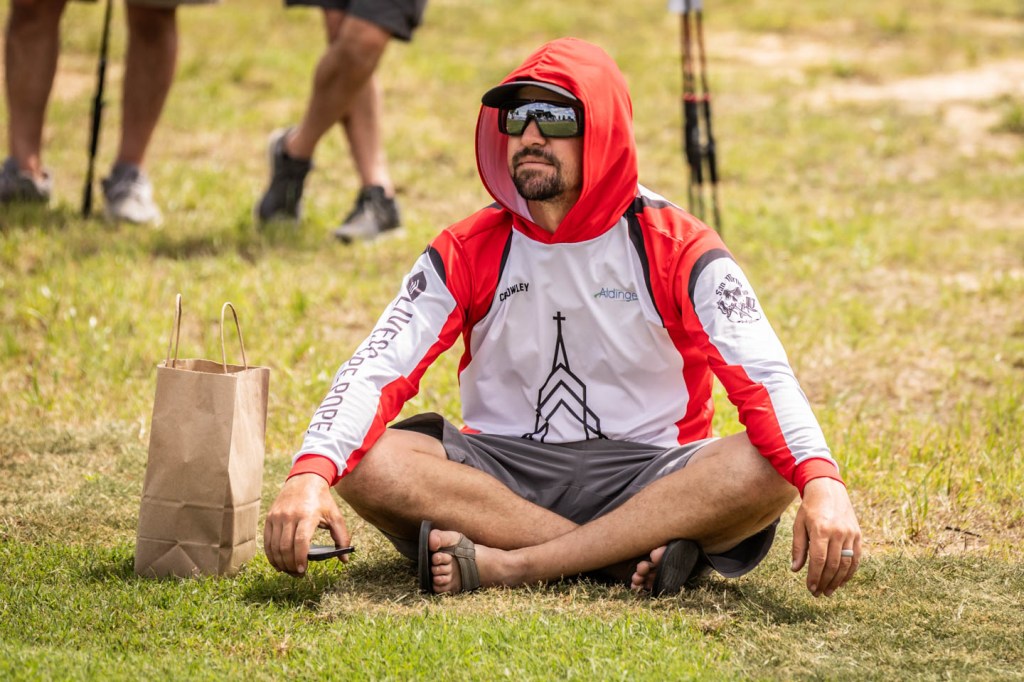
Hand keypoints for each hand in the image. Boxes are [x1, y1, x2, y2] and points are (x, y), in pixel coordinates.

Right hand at [264, 473, 349, 575]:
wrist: (305, 480)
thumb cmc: (322, 501)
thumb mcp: (335, 516)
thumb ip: (342, 537)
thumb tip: (345, 559)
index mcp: (307, 515)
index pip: (301, 541)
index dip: (300, 558)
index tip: (303, 570)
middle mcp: (290, 515)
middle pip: (286, 547)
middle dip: (291, 565)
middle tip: (298, 574)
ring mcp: (278, 516)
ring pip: (275, 546)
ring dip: (281, 563)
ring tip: (289, 571)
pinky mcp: (270, 517)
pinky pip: (267, 541)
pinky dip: (271, 555)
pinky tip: (278, 563)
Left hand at [791, 476, 861, 596]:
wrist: (828, 490)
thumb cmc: (810, 509)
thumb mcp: (798, 525)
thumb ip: (798, 547)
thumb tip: (795, 570)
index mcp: (820, 529)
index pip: (819, 560)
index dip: (815, 577)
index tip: (811, 588)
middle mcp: (838, 532)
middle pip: (833, 565)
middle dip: (825, 582)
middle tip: (818, 593)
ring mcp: (850, 533)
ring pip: (846, 564)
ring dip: (838, 581)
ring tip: (829, 591)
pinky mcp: (858, 534)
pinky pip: (856, 558)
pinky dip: (850, 572)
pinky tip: (842, 581)